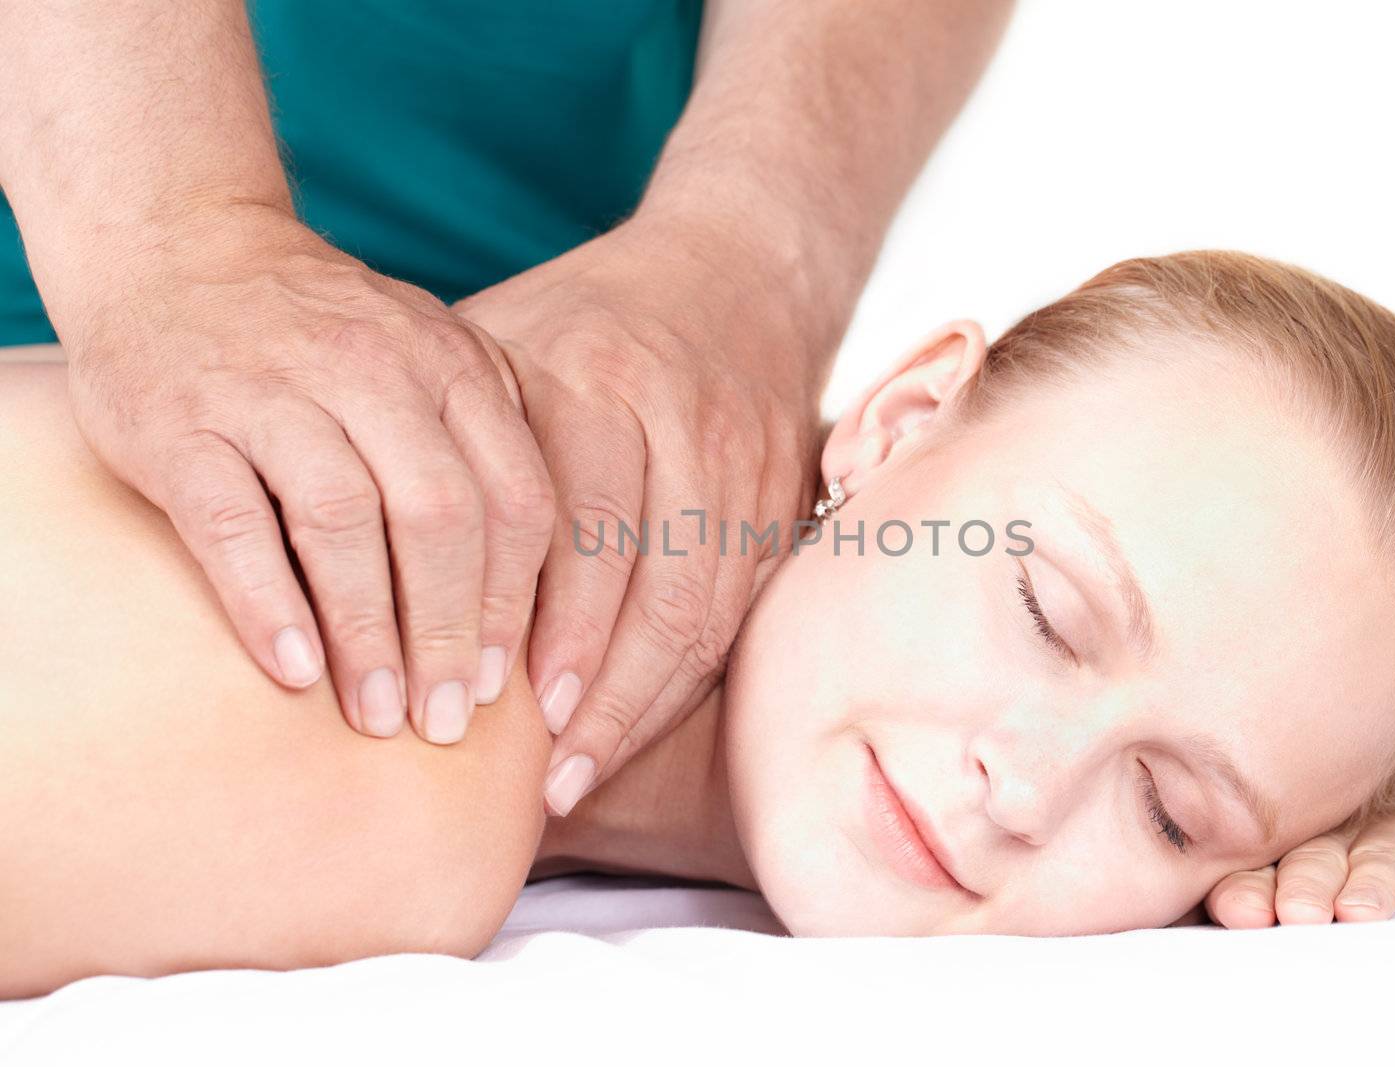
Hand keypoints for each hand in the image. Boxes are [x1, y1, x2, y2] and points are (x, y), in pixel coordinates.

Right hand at [67, 205, 553, 742]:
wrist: (180, 244)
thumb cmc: (323, 338)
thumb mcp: (427, 363)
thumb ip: (483, 446)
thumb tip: (537, 599)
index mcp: (452, 366)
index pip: (516, 495)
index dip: (521, 600)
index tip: (518, 686)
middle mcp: (373, 371)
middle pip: (441, 515)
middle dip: (453, 631)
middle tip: (450, 722)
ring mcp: (272, 390)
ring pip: (343, 521)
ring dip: (368, 631)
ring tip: (380, 715)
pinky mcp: (182, 421)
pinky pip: (232, 521)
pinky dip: (268, 601)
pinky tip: (296, 669)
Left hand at [455, 211, 824, 814]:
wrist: (740, 275)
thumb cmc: (586, 320)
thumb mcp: (502, 339)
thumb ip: (441, 429)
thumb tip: (339, 538)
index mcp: (590, 378)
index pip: (562, 524)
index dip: (528, 624)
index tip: (483, 706)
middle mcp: (674, 422)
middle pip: (642, 581)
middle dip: (591, 692)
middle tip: (535, 778)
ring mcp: (740, 465)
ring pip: (700, 608)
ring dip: (641, 703)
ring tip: (579, 773)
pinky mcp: (780, 501)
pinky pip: (738, 610)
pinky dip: (688, 678)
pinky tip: (636, 725)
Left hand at [1204, 812, 1394, 927]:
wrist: (1368, 855)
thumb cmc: (1293, 894)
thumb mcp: (1263, 903)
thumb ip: (1239, 906)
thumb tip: (1228, 919)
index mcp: (1270, 851)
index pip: (1253, 870)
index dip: (1248, 891)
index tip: (1244, 914)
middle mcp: (1325, 838)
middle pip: (1313, 859)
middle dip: (1307, 886)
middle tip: (1301, 914)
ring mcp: (1381, 837)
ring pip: (1377, 857)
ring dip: (1370, 886)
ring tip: (1359, 912)